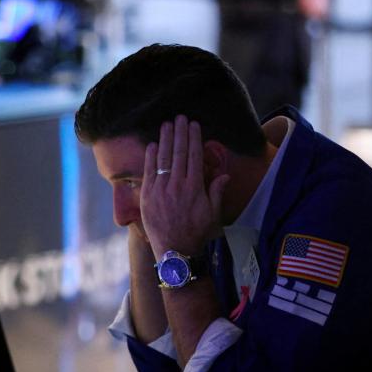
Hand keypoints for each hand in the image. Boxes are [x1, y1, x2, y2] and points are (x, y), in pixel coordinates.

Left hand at [140, 116, 229, 258]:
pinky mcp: (147, 195)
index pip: (194, 156)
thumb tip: (224, 175)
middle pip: (179, 153)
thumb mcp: (213, 214)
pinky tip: (153, 144)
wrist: (175, 254)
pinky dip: (150, 157)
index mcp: (195, 187)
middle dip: (180, 133)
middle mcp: (177, 185)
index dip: (194, 139)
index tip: (194, 125)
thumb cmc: (196, 234)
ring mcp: (160, 189)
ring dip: (165, 139)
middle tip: (180, 117)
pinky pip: (149, 171)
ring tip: (167, 124)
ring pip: (163, 158)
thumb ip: (216, 192)